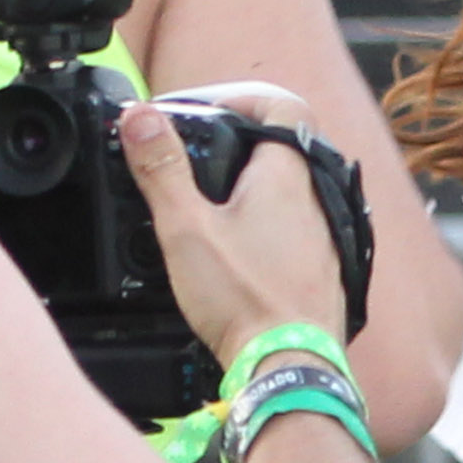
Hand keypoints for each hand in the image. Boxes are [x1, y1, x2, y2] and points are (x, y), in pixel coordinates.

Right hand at [118, 82, 346, 365]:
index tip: (200, 112)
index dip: (239, 97)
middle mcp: (315, 196)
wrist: (287, 365)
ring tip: (204, 204)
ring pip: (286, 189)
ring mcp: (323, 234)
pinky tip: (232, 251)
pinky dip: (262, 224)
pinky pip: (292, 227)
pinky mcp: (321, 268)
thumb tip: (139, 117)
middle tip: (191, 156)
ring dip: (247, 186)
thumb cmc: (244, 299)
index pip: (280, 103)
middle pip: (279, 145)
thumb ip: (161, 169)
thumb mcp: (186, 228)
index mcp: (288, 173)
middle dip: (233, 144)